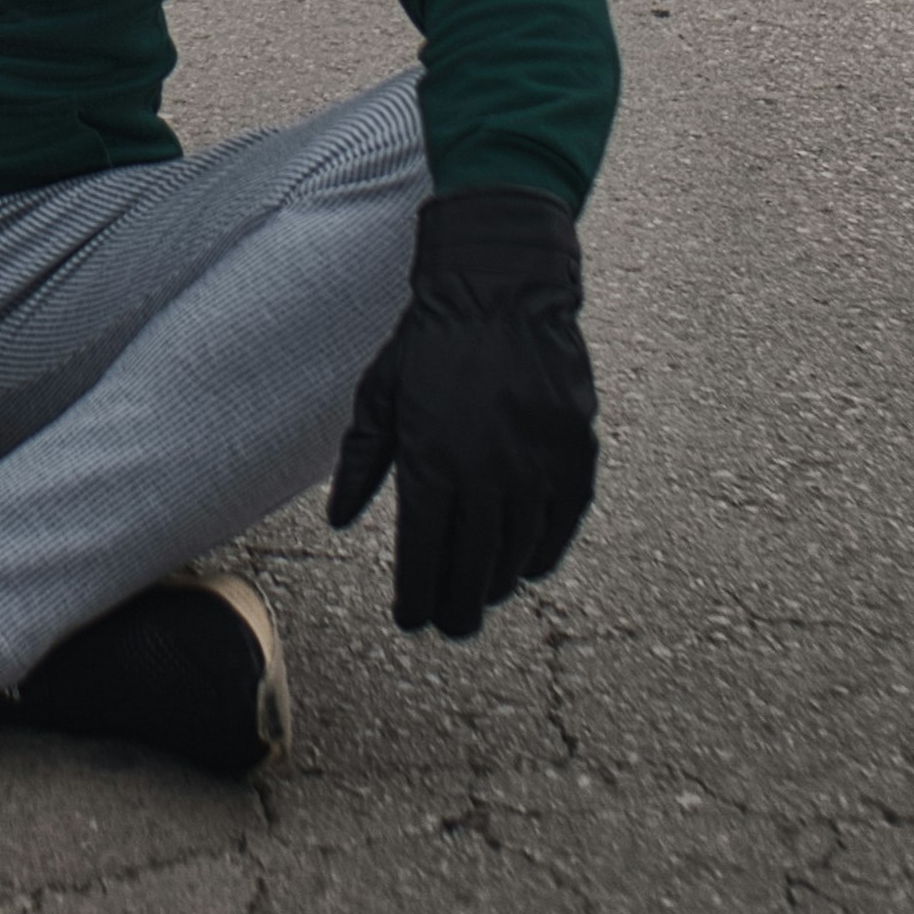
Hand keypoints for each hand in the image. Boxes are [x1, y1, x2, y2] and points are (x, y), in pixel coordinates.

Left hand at [326, 188, 597, 638]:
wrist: (500, 288)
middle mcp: (487, 473)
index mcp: (432, 463)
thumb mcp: (379, 395)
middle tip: (451, 626)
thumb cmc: (430, 343)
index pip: (424, 558)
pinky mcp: (574, 450)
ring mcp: (536, 464)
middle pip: (473, 569)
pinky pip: (562, 522)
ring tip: (483, 595)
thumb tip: (338, 522)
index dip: (418, 598)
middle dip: (458, 607)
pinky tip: (528, 567)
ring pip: (518, 553)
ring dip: (498, 583)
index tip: (412, 621)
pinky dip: (545, 552)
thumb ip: (360, 462)